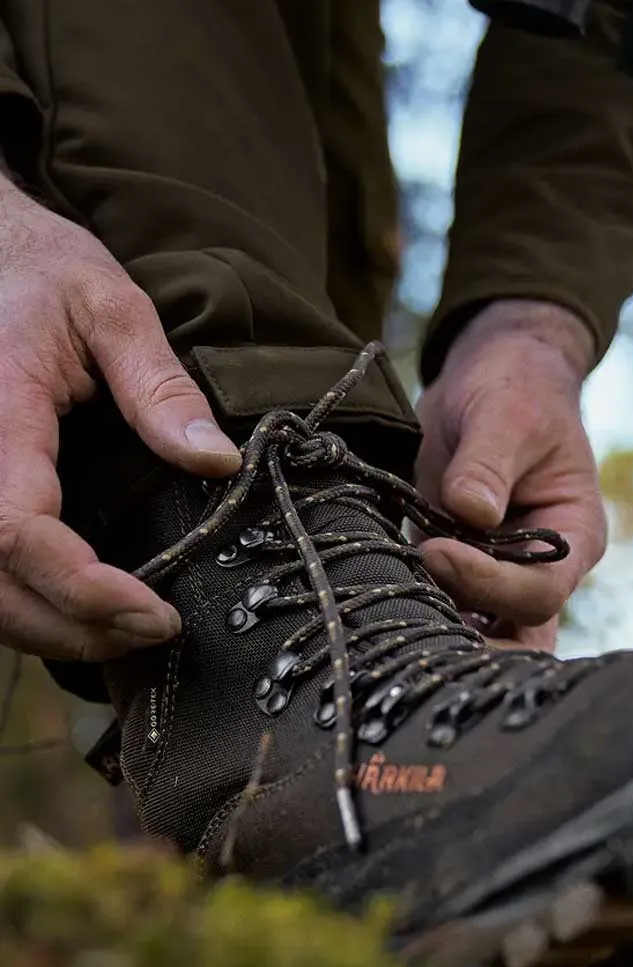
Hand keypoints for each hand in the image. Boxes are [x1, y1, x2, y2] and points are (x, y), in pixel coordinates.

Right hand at [0, 175, 241, 660]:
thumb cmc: (46, 275)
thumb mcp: (114, 309)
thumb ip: (161, 388)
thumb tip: (218, 462)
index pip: (16, 528)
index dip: (80, 588)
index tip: (155, 612)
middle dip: (72, 626)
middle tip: (154, 631)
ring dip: (49, 630)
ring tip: (127, 632)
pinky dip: (28, 607)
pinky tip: (83, 614)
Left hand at [415, 300, 606, 651]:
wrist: (492, 379)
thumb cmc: (514, 389)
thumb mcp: (504, 413)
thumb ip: (487, 462)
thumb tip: (470, 511)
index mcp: (574, 536)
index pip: (540, 591)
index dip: (488, 582)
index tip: (437, 549)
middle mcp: (542, 570)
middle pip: (521, 640)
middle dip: (473, 645)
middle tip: (414, 623)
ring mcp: (499, 577)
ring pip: (482, 639)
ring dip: (438, 631)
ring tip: (390, 609)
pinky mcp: (459, 574)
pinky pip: (444, 613)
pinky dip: (416, 611)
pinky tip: (381, 598)